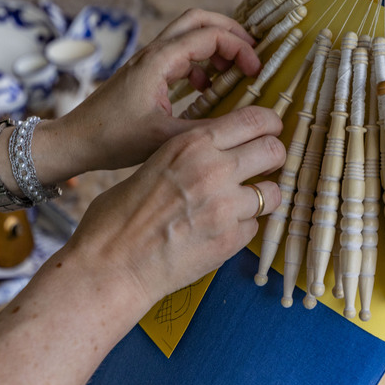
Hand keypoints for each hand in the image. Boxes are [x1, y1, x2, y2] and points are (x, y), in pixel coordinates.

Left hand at [41, 9, 261, 176]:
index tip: (256, 71)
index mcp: (159, 61)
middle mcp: (153, 53)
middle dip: (230, 31)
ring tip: (234, 70)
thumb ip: (208, 129)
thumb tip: (247, 124)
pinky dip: (200, 62)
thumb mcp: (166, 138)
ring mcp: (147, 61)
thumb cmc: (113, 139)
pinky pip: (179, 54)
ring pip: (188, 34)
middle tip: (251, 53)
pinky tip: (206, 89)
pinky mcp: (144, 73)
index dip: (239, 48)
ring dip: (215, 45)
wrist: (74, 142)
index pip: (210, 35)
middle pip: (199, 19)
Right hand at [60, 106, 285, 310]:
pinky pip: (255, 226)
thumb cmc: (119, 217)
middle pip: (274, 150)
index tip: (271, 130)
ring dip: (263, 197)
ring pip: (274, 192)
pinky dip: (243, 228)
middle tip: (265, 165)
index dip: (269, 123)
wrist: (111, 265)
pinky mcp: (231, 239)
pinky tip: (220, 231)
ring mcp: (226, 206)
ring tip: (244, 203)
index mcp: (192, 144)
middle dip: (274, 157)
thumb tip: (214, 154)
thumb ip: (189, 157)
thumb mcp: (153, 165)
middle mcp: (215, 169)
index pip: (253, 119)